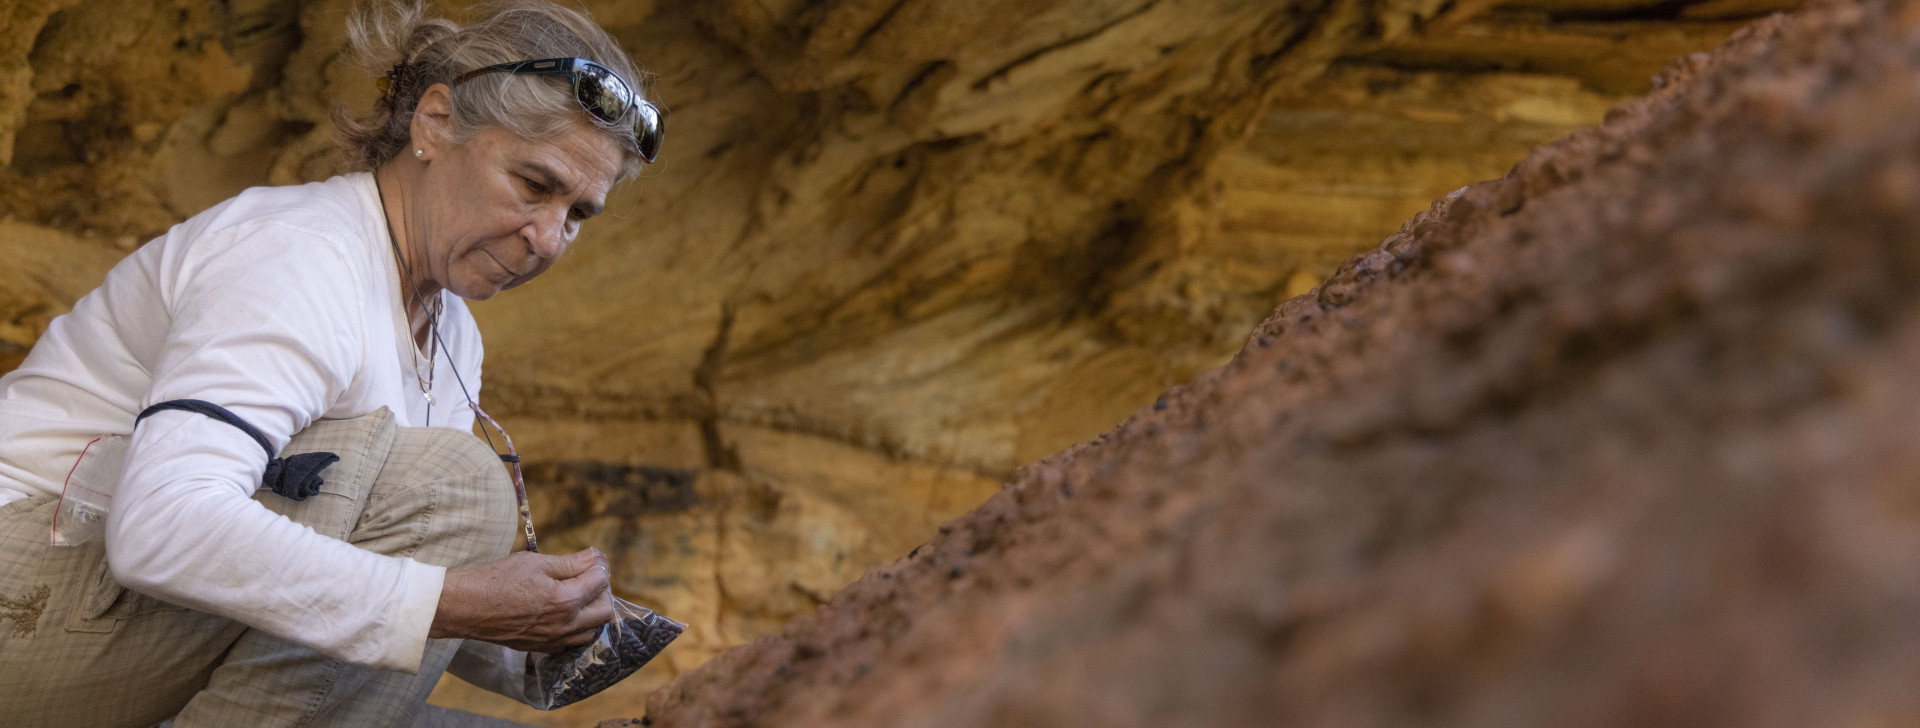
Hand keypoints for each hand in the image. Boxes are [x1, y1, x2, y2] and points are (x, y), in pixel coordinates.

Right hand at [429, 548, 615, 652]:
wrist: (467, 608)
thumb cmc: (498, 580)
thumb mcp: (535, 562)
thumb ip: (570, 563)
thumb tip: (596, 557)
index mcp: (566, 600)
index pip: (600, 581)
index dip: (599, 565)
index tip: (592, 559)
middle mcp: (565, 624)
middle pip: (605, 610)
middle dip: (602, 591)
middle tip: (588, 578)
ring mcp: (554, 640)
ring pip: (592, 631)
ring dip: (593, 613)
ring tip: (579, 597)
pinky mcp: (542, 648)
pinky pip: (572, 643)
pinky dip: (577, 629)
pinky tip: (565, 615)